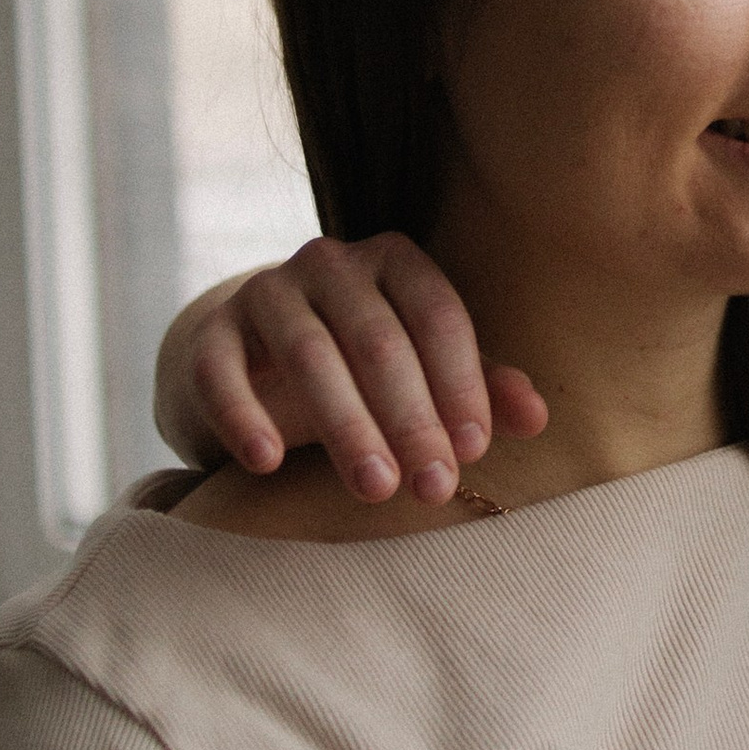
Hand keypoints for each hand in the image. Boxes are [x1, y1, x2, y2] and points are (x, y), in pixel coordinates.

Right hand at [151, 237, 544, 503]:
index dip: (459, 383)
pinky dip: (243, 415)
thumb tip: (538, 418)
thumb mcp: (425, 372)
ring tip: (374, 488)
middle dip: (410, 418)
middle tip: (431, 486)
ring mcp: (266, 291)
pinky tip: (267, 462)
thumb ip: (481, 389)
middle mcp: (331, 262)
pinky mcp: (211, 333)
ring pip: (308, 354)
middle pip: (378, 339)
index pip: (437, 315)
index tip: (473, 449)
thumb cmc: (360, 366)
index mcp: (395, 261)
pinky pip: (222, 371)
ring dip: (346, 425)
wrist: (253, 361)